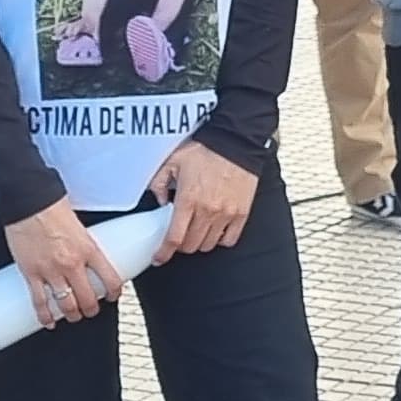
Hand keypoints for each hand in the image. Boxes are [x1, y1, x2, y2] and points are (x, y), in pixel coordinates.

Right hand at [1, 200, 128, 326]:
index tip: (114, 296)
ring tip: (74, 315)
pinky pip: (40, 301)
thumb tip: (88, 253)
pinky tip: (49, 321)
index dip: (115, 292)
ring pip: (66, 304)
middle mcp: (72, 263)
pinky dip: (45, 315)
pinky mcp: (31, 273)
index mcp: (89, 249)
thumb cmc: (52, 206)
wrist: (28, 201)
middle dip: (92, 309)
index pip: (110, 279)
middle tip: (91, 310)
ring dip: (73, 314)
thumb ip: (85, 242)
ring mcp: (51, 271)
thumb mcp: (80, 225)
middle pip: (88, 298)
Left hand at [147, 140, 254, 262]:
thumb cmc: (206, 150)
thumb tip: (159, 200)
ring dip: (199, 242)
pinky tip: (215, 229)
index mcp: (188, 200)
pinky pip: (230, 239)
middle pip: (191, 245)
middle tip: (179, 235)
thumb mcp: (172, 161)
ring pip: (208, 244)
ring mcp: (226, 214)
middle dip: (181, 245)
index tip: (159, 258)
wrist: (236, 142)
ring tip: (197, 229)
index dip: (164, 253)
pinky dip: (220, 239)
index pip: (174, 238)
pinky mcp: (241, 213)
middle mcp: (207, 211)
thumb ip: (159, 182)